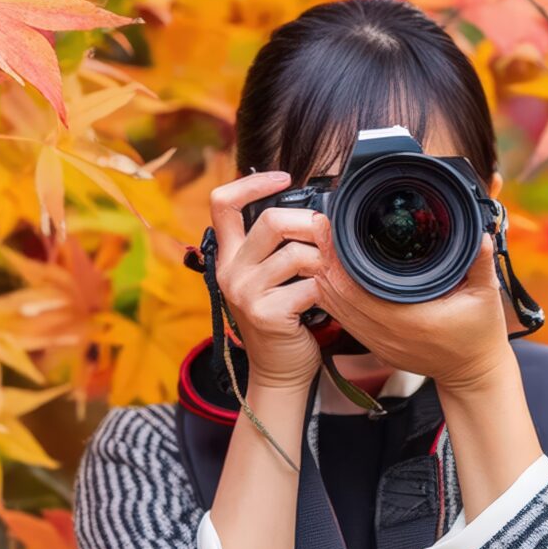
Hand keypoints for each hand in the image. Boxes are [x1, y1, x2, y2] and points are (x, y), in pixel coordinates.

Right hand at [209, 171, 325, 389]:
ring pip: (295, 253)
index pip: (222, 203)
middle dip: (307, 223)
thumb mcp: (270, 277)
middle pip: (269, 220)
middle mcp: (230, 271)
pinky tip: (323, 301)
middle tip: (325, 236)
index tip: (283, 177)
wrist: (281, 371)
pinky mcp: (265, 314)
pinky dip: (324, 291)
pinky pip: (307, 286)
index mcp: (229, 256)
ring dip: (321, 262)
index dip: (252, 182)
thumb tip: (313, 209)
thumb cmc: (284, 317)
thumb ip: (276, 246)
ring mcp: (245, 293)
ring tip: (326, 275)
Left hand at [310, 213, 511, 394]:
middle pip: (339, 295)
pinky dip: (334, 297)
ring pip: (337, 309)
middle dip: (326, 260)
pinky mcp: (377, 347)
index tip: (330, 229)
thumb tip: (481, 236)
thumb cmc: (479, 336)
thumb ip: (482, 264)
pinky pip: (346, 320)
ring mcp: (380, 343)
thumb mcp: (486, 297)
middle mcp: (388, 334)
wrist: (473, 373)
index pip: (357, 288)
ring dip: (326, 278)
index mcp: (410, 320)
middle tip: (319, 228)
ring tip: (319, 246)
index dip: (337, 259)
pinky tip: (329, 277)